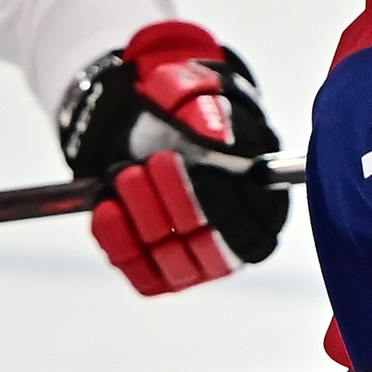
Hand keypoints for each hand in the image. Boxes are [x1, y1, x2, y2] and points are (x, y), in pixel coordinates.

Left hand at [58, 20, 287, 294]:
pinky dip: (120, 245)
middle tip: (142, 166)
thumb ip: (207, 109)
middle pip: (211, 246)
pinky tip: (106, 208)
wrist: (151, 124)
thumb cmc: (185, 111)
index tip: (173, 161)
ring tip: (124, 177)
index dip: (210, 196)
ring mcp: (201, 261)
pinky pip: (145, 277)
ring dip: (143, 221)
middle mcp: (240, 241)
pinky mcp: (165, 273)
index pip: (248, 219)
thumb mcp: (195, 94)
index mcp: (265, 201)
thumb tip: (218, 136)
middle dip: (173, 205)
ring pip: (176, 264)